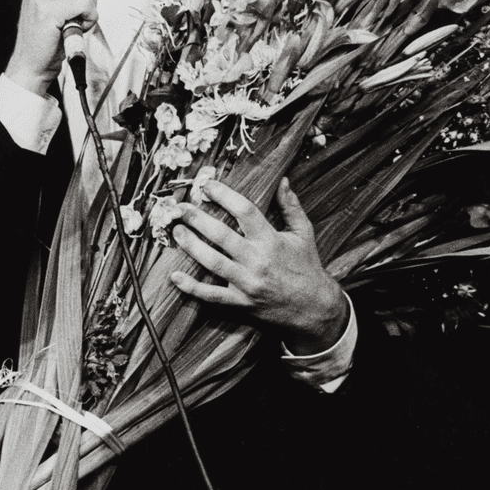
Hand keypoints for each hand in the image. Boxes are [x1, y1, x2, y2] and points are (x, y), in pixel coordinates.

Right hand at [5, 0, 111, 95]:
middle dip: (89, 0)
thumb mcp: (70, 1)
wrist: (33, 62)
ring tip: (70, 23)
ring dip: (88, 12)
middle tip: (72, 17)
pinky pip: (86, 5)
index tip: (74, 3)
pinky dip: (87, 20)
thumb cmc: (50, 35)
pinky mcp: (47, 9)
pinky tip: (73, 28)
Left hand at [168, 177, 349, 354]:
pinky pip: (212, 296)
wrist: (314, 309)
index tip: (207, 185)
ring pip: (212, 263)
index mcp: (271, 240)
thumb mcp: (304, 233)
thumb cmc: (308, 267)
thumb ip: (291, 206)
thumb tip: (283, 180)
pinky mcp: (241, 303)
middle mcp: (257, 261)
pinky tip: (175, 276)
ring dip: (191, 246)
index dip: (224, 195)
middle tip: (180, 207)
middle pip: (221, 235)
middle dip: (198, 219)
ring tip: (176, 231)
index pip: (245, 211)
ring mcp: (247, 284)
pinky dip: (192, 288)